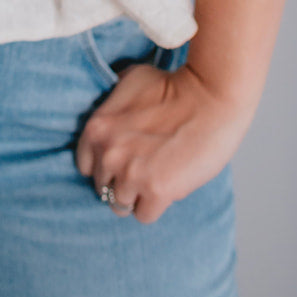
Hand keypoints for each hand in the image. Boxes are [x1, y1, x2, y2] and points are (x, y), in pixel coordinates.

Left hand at [74, 61, 252, 223]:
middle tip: (146, 167)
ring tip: (157, 177)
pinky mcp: (156, 190)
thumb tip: (106, 120)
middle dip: (122, 181)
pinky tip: (169, 185)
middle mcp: (108, 153)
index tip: (124, 161)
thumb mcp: (129, 81)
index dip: (106, 166)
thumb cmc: (174, 86)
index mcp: (96, 128)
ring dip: (138, 196)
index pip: (86, 167)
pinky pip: (144, 215)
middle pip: (103, 189)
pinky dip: (155, 205)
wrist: (210, 96)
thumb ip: (111, 105)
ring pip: (120, 206)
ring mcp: (131, 174)